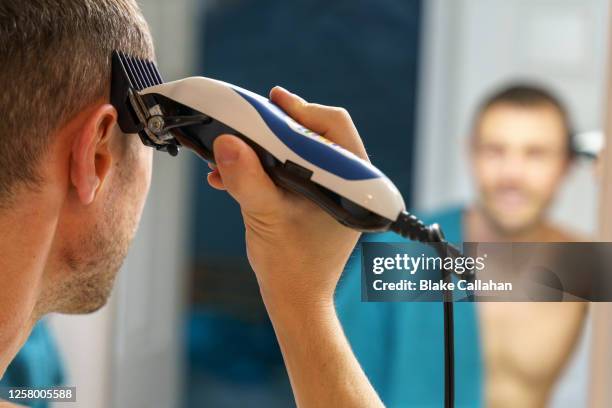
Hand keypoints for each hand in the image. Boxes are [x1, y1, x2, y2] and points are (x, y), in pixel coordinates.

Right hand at [207, 86, 366, 308]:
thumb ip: (248, 180)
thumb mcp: (266, 218)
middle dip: (274, 128)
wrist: (294, 301)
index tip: (274, 100)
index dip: (302, 111)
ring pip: (296, 152)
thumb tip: (227, 143)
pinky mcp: (310, 199)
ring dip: (261, 149)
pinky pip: (286, 171)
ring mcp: (327, 190)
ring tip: (229, 152)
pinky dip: (260, 168)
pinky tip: (229, 175)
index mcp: (351, 183)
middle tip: (246, 121)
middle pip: (312, 135)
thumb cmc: (292, 268)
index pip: (334, 127)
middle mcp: (344, 182)